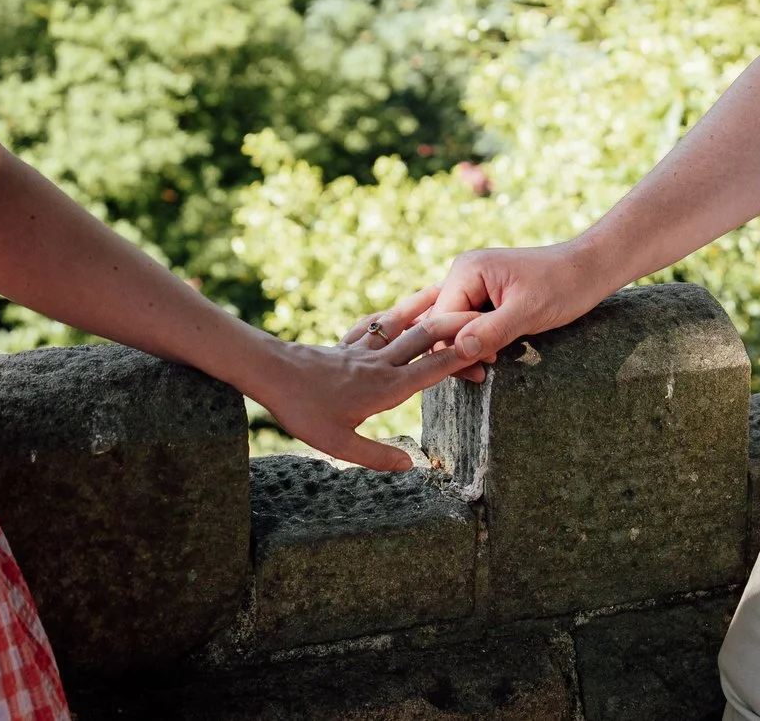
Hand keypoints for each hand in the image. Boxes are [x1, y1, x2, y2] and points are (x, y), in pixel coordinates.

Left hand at [252, 311, 484, 471]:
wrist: (270, 374)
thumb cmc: (304, 411)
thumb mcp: (340, 444)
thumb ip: (378, 455)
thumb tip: (411, 465)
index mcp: (387, 387)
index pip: (434, 369)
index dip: (462, 358)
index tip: (488, 347)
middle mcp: (380, 364)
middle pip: (424, 338)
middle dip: (455, 325)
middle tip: (481, 314)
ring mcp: (362, 351)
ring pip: (402, 325)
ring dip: (426, 310)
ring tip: (445, 295)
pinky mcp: (345, 347)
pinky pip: (375, 328)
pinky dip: (391, 318)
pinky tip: (393, 314)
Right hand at [377, 243, 612, 366]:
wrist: (588, 269)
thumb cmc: (562, 286)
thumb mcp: (528, 312)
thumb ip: (491, 331)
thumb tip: (458, 351)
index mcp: (467, 270)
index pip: (438, 320)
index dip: (454, 349)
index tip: (483, 366)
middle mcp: (462, 272)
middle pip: (441, 323)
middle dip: (458, 350)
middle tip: (486, 370)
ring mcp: (472, 282)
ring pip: (452, 325)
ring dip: (467, 346)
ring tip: (492, 361)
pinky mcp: (484, 293)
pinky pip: (467, 320)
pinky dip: (475, 339)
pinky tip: (493, 352)